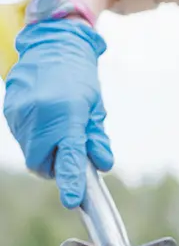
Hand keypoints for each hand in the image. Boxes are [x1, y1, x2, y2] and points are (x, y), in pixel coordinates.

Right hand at [4, 19, 112, 208]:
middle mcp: (41, 115)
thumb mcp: (96, 110)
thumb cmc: (79, 79)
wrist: (52, 45)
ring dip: (44, 152)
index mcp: (67, 115)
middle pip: (42, 164)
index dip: (70, 182)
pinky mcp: (10, 111)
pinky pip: (22, 138)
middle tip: (66, 154)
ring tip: (56, 130)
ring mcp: (21, 113)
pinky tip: (44, 121)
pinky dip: (34, 139)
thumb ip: (97, 140)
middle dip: (54, 168)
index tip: (72, 200)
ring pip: (30, 153)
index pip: (68, 158)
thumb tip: (102, 164)